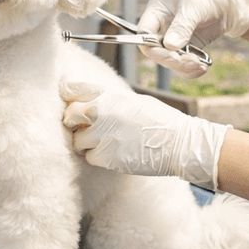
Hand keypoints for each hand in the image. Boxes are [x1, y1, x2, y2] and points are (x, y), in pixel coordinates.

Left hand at [62, 83, 229, 190]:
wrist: (180, 144)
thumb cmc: (160, 121)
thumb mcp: (133, 100)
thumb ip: (109, 100)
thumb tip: (89, 102)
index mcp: (108, 94)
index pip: (71, 89)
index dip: (68, 97)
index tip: (70, 104)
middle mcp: (101, 112)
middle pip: (68, 116)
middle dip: (74, 124)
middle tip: (87, 129)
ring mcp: (101, 135)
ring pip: (76, 141)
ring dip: (86, 144)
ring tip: (107, 143)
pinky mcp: (105, 156)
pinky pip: (89, 158)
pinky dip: (98, 159)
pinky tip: (115, 154)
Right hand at [137, 0, 248, 77]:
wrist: (232, 2)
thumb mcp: (194, 7)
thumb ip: (181, 26)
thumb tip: (170, 46)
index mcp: (156, 12)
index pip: (143, 34)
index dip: (152, 47)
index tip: (171, 54)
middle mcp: (162, 27)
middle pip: (155, 52)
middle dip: (172, 60)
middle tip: (190, 62)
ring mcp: (174, 39)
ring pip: (169, 61)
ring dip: (183, 67)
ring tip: (200, 65)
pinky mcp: (187, 48)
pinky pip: (183, 64)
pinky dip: (191, 70)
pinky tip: (203, 67)